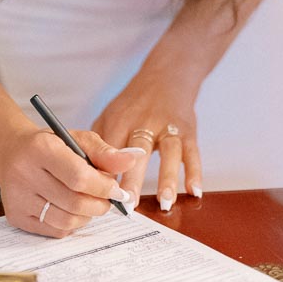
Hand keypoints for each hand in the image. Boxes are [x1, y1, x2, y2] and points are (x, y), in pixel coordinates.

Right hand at [0, 126, 136, 238]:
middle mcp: (24, 174)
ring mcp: (18, 198)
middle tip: (108, 199)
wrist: (11, 152)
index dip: (103, 187)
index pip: (78, 176)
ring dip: (87, 215)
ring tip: (90, 202)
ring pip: (66, 221)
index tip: (116, 189)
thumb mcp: (76, 138)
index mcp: (40, 148)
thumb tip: (132, 160)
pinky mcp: (16, 217)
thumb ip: (104, 151)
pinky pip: (55, 231)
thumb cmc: (50, 145)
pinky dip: (71, 224)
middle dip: (100, 204)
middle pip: (74, 202)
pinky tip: (71, 208)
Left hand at [92, 63, 201, 213]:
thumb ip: (99, 144)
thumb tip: (87, 176)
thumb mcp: (110, 115)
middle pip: (137, 152)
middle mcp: (144, 122)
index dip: (105, 174)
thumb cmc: (134, 103)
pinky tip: (194, 192)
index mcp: (120, 120)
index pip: (109, 151)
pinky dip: (194, 172)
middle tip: (128, 206)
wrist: (167, 75)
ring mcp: (168, 126)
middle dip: (132, 179)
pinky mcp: (188, 129)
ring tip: (164, 204)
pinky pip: (192, 152)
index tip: (101, 198)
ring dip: (167, 178)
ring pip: (169, 152)